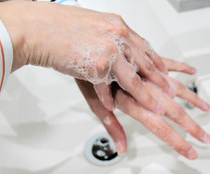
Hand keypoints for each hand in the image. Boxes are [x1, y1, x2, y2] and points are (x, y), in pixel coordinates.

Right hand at [0, 1, 172, 112]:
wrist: (37, 26)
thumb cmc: (60, 28)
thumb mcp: (91, 29)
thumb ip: (108, 40)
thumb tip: (116, 54)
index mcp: (118, 26)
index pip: (145, 47)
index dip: (158, 62)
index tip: (168, 72)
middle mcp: (118, 36)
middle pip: (146, 63)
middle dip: (161, 81)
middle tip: (172, 92)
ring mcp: (109, 50)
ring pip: (133, 78)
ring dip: (146, 97)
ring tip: (158, 110)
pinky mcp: (97, 65)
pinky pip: (107, 87)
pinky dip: (108, 99)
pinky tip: (113, 108)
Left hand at [75, 59, 209, 158]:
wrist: (78, 41)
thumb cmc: (83, 71)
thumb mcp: (94, 102)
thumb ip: (111, 126)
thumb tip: (121, 149)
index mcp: (131, 100)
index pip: (160, 128)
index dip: (178, 142)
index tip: (191, 153)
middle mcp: (144, 86)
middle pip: (175, 111)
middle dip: (193, 128)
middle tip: (206, 139)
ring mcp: (148, 71)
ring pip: (177, 86)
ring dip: (193, 100)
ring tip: (206, 110)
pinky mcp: (147, 56)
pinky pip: (168, 62)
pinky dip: (181, 67)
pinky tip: (192, 71)